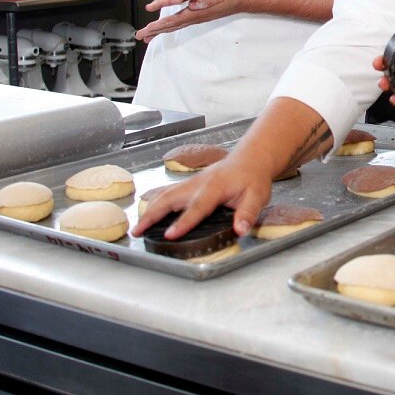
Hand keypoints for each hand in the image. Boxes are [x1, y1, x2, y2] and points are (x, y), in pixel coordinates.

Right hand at [131, 153, 274, 239]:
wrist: (250, 159)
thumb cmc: (253, 178)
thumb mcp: (258, 196)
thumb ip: (248, 213)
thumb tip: (240, 229)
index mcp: (215, 187)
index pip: (197, 208)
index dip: (183, 222)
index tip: (169, 235)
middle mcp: (198, 183)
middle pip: (170, 198)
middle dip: (152, 215)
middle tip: (137, 231)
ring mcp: (191, 182)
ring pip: (165, 195)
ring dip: (149, 210)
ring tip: (136, 227)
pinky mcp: (188, 184)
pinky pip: (167, 192)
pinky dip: (154, 202)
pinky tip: (146, 212)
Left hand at [136, 0, 249, 41]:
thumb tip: (193, 4)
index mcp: (199, 11)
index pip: (175, 20)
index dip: (160, 24)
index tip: (147, 28)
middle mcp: (196, 16)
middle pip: (172, 26)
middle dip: (155, 31)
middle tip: (139, 36)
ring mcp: (198, 16)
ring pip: (175, 25)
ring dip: (159, 30)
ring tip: (146, 35)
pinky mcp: (199, 13)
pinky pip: (180, 22)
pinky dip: (169, 25)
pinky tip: (164, 27)